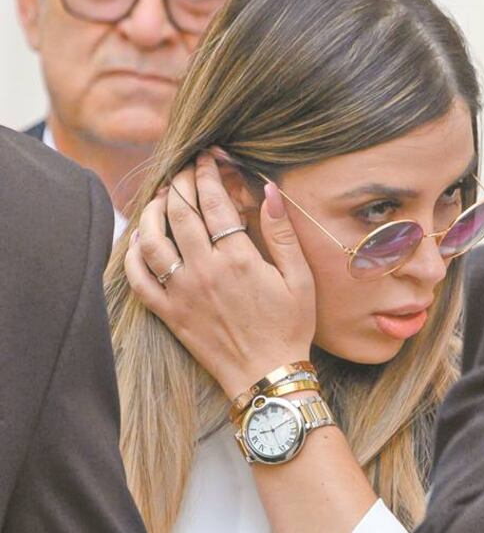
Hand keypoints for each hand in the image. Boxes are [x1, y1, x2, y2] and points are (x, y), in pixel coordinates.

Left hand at [125, 151, 315, 397]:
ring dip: (152, 212)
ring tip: (161, 197)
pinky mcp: (170, 313)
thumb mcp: (300, 278)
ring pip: (152, 241)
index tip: (208, 157)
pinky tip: (141, 240)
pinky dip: (135, 255)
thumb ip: (282, 233)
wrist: (268, 375)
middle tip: (183, 168)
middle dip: (179, 183)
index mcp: (238, 259)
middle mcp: (204, 271)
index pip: (214, 202)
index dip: (207, 174)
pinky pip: (140, 280)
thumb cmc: (291, 326)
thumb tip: (270, 191)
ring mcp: (182, 293)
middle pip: (179, 213)